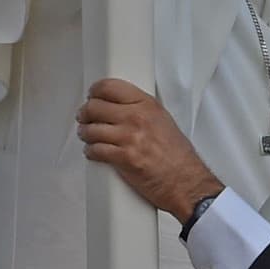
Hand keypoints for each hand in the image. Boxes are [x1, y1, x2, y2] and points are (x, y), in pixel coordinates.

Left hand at [78, 78, 223, 222]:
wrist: (185, 181)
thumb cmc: (178, 156)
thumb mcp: (163, 120)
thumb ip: (141, 110)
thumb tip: (119, 106)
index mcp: (148, 105)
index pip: (111, 87)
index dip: (95, 91)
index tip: (92, 95)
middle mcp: (138, 117)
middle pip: (95, 107)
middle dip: (85, 113)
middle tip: (85, 117)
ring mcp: (129, 137)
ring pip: (90, 129)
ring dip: (85, 134)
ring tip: (88, 136)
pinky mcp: (123, 158)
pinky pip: (94, 150)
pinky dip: (90, 152)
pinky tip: (94, 151)